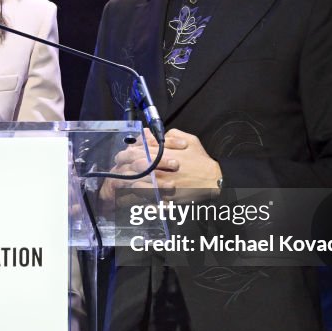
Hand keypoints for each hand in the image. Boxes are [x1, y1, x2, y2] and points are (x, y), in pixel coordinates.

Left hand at [99, 128, 221, 202]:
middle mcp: (161, 168)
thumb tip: (154, 134)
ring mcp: (161, 183)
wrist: (214, 181)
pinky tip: (132, 193)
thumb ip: (171, 136)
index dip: (128, 151)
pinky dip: (137, 194)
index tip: (122, 153)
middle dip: (123, 165)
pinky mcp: (164, 196)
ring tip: (120, 181)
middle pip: (135, 165)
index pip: (140, 150)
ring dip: (127, 180)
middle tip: (117, 166)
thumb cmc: (201, 160)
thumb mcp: (190, 141)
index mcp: (165, 153)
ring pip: (137, 182)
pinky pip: (145, 196)